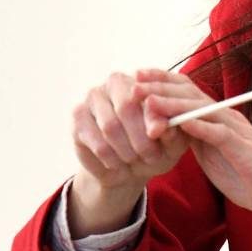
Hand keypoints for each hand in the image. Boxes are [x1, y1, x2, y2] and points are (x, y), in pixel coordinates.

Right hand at [67, 70, 189, 231]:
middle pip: (125, 107)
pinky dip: (111, 158)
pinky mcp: (78, 117)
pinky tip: (117, 163)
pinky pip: (97, 141)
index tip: (158, 134)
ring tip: (135, 160)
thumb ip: (172, 134)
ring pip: (110, 126)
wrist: (127, 168)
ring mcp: (93, 98)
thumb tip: (164, 128)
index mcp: (142, 82)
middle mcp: (114, 83)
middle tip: (151, 156)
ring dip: (126, 150)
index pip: (146, 93)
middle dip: (140, 137)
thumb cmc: (154, 149)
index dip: (153, 115)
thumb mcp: (171, 144)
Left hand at [134, 69, 251, 237]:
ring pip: (200, 110)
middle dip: (159, 87)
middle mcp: (226, 119)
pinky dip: (199, 126)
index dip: (162, 82)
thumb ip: (195, 141)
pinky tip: (179, 123)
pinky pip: (219, 134)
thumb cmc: (251, 180)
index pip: (187, 92)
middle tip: (133, 80)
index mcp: (217, 120)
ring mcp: (237, 132)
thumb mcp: (214, 157)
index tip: (137, 77)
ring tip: (147, 99)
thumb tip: (172, 130)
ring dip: (172, 104)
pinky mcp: (244, 150)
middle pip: (190, 95)